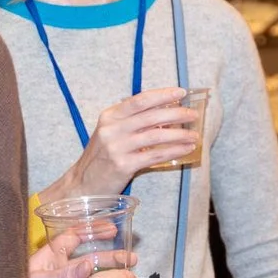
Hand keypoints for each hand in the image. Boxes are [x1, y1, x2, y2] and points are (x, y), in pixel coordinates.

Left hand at [27, 233, 136, 277]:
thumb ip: (63, 275)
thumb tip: (88, 265)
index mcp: (51, 257)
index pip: (74, 237)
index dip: (92, 231)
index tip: (112, 229)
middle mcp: (60, 270)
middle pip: (89, 258)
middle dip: (110, 256)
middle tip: (129, 257)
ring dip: (109, 276)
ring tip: (128, 275)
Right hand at [48, 88, 201, 198]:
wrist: (83, 185)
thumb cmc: (101, 158)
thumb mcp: (111, 134)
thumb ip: (133, 122)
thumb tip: (166, 114)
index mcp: (109, 116)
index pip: (139, 100)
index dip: (162, 95)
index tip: (181, 92)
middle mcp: (111, 129)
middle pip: (151, 116)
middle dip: (176, 113)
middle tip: (193, 115)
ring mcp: (117, 147)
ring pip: (156, 135)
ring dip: (179, 134)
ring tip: (194, 135)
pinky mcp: (123, 165)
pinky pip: (155, 155)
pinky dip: (174, 151)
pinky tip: (186, 149)